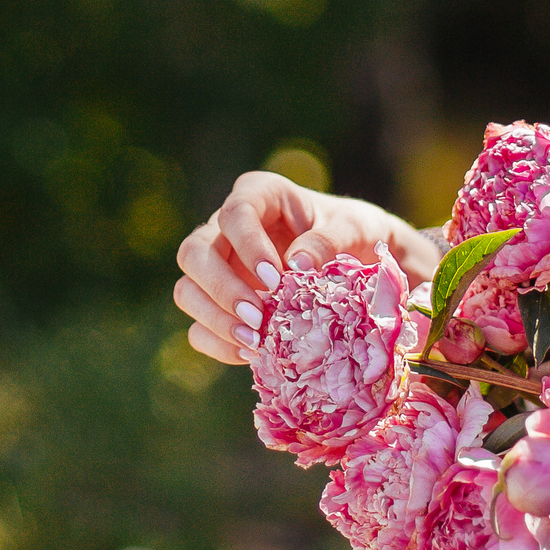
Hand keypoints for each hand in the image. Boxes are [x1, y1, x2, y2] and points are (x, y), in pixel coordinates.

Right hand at [172, 172, 436, 364]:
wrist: (362, 263)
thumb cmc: (356, 234)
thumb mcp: (356, 228)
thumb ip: (329, 240)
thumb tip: (296, 265)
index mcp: (260, 195)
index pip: (235, 213)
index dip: (247, 245)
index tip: (275, 278)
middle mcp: (228, 230)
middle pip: (194, 252)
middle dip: (222, 287)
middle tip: (259, 316)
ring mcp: (220, 269)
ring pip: (187, 290)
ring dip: (215, 319)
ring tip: (255, 340)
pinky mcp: (221, 306)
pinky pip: (199, 328)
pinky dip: (219, 343)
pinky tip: (251, 353)